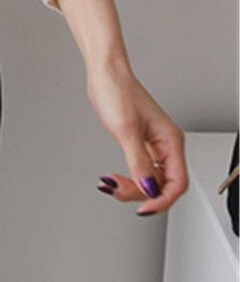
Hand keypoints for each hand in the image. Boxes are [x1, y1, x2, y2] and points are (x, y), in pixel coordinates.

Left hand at [87, 62, 187, 214]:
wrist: (104, 73)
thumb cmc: (117, 91)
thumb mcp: (126, 130)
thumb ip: (138, 162)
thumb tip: (149, 189)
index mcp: (170, 141)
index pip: (176, 182)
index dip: (161, 199)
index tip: (143, 208)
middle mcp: (165, 144)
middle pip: (162, 184)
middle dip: (140, 192)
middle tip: (116, 189)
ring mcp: (152, 143)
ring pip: (150, 178)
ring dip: (132, 186)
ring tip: (110, 183)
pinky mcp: (138, 141)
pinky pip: (139, 168)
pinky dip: (127, 176)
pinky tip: (113, 178)